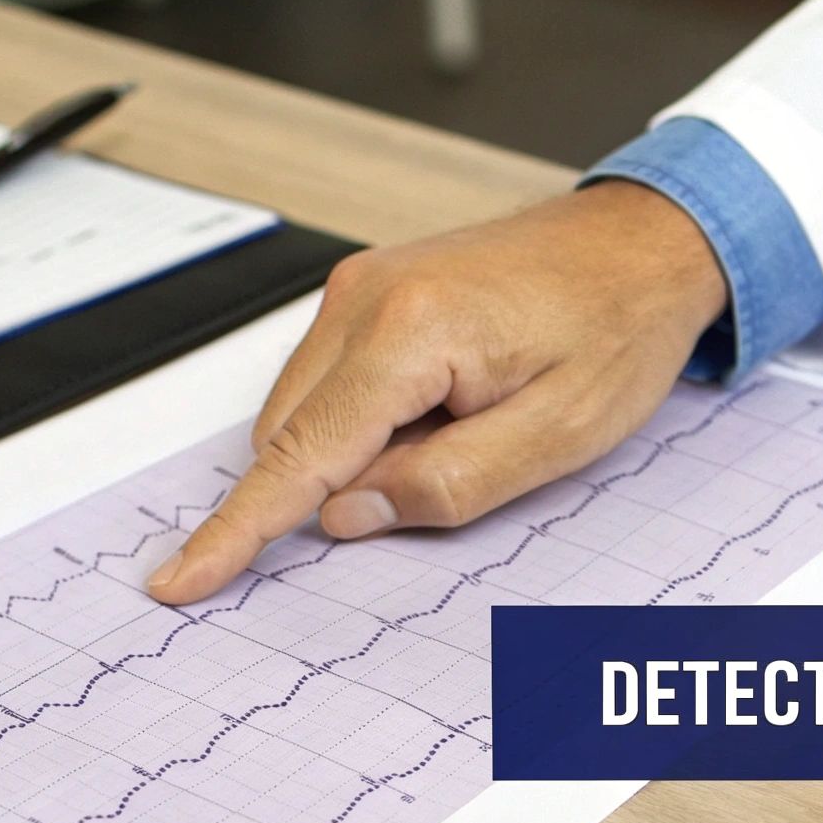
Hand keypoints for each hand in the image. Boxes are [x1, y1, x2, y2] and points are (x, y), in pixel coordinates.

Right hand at [144, 180, 728, 604]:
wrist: (642, 243)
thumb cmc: (616, 327)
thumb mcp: (557, 434)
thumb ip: (447, 485)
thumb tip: (346, 516)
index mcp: (408, 330)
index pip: (298, 455)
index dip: (238, 529)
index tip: (181, 579)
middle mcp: (364, 296)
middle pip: (293, 438)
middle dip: (347, 484)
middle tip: (463, 464)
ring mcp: (360, 287)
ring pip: (308, 414)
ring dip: (363, 450)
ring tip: (473, 417)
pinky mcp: (369, 291)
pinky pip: (332, 383)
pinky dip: (371, 418)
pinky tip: (450, 400)